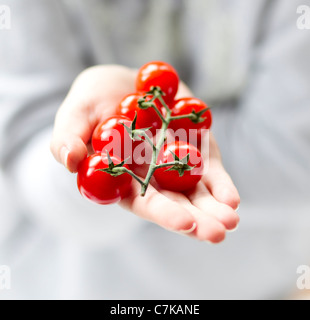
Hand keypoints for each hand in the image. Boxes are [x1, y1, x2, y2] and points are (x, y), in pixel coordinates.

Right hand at [50, 65, 239, 242]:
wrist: (121, 84)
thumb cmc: (92, 102)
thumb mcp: (75, 114)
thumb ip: (67, 138)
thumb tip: (70, 160)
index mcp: (122, 179)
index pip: (143, 202)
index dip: (163, 213)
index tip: (184, 223)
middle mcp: (152, 178)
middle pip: (177, 203)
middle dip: (198, 220)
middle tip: (218, 233)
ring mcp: (175, 165)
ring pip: (197, 192)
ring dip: (215, 207)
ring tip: (231, 221)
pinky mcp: (193, 149)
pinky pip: (208, 169)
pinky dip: (220, 183)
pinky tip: (231, 199)